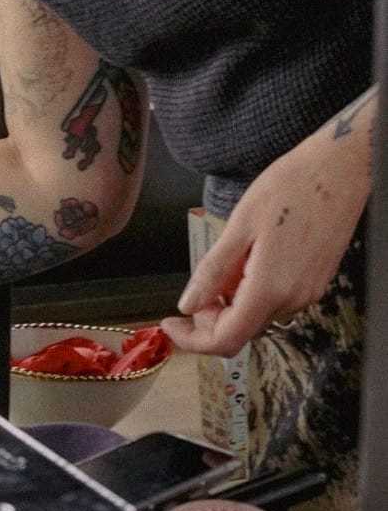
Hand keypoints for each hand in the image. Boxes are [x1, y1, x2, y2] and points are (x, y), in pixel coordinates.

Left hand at [160, 128, 368, 356]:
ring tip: (224, 264)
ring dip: (231, 304)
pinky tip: (246, 262)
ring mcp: (308, 293)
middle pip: (242, 331)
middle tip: (195, 289)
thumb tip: (188, 305)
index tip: (171, 323)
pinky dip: (251, 293)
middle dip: (210, 319)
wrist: (339, 170)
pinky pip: (275, 301)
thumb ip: (213, 271)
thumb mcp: (239, 226)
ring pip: (257, 316)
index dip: (193, 339)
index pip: (226, 340)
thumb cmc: (289, 188)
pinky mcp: (315, 283)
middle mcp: (292, 300)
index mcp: (270, 289)